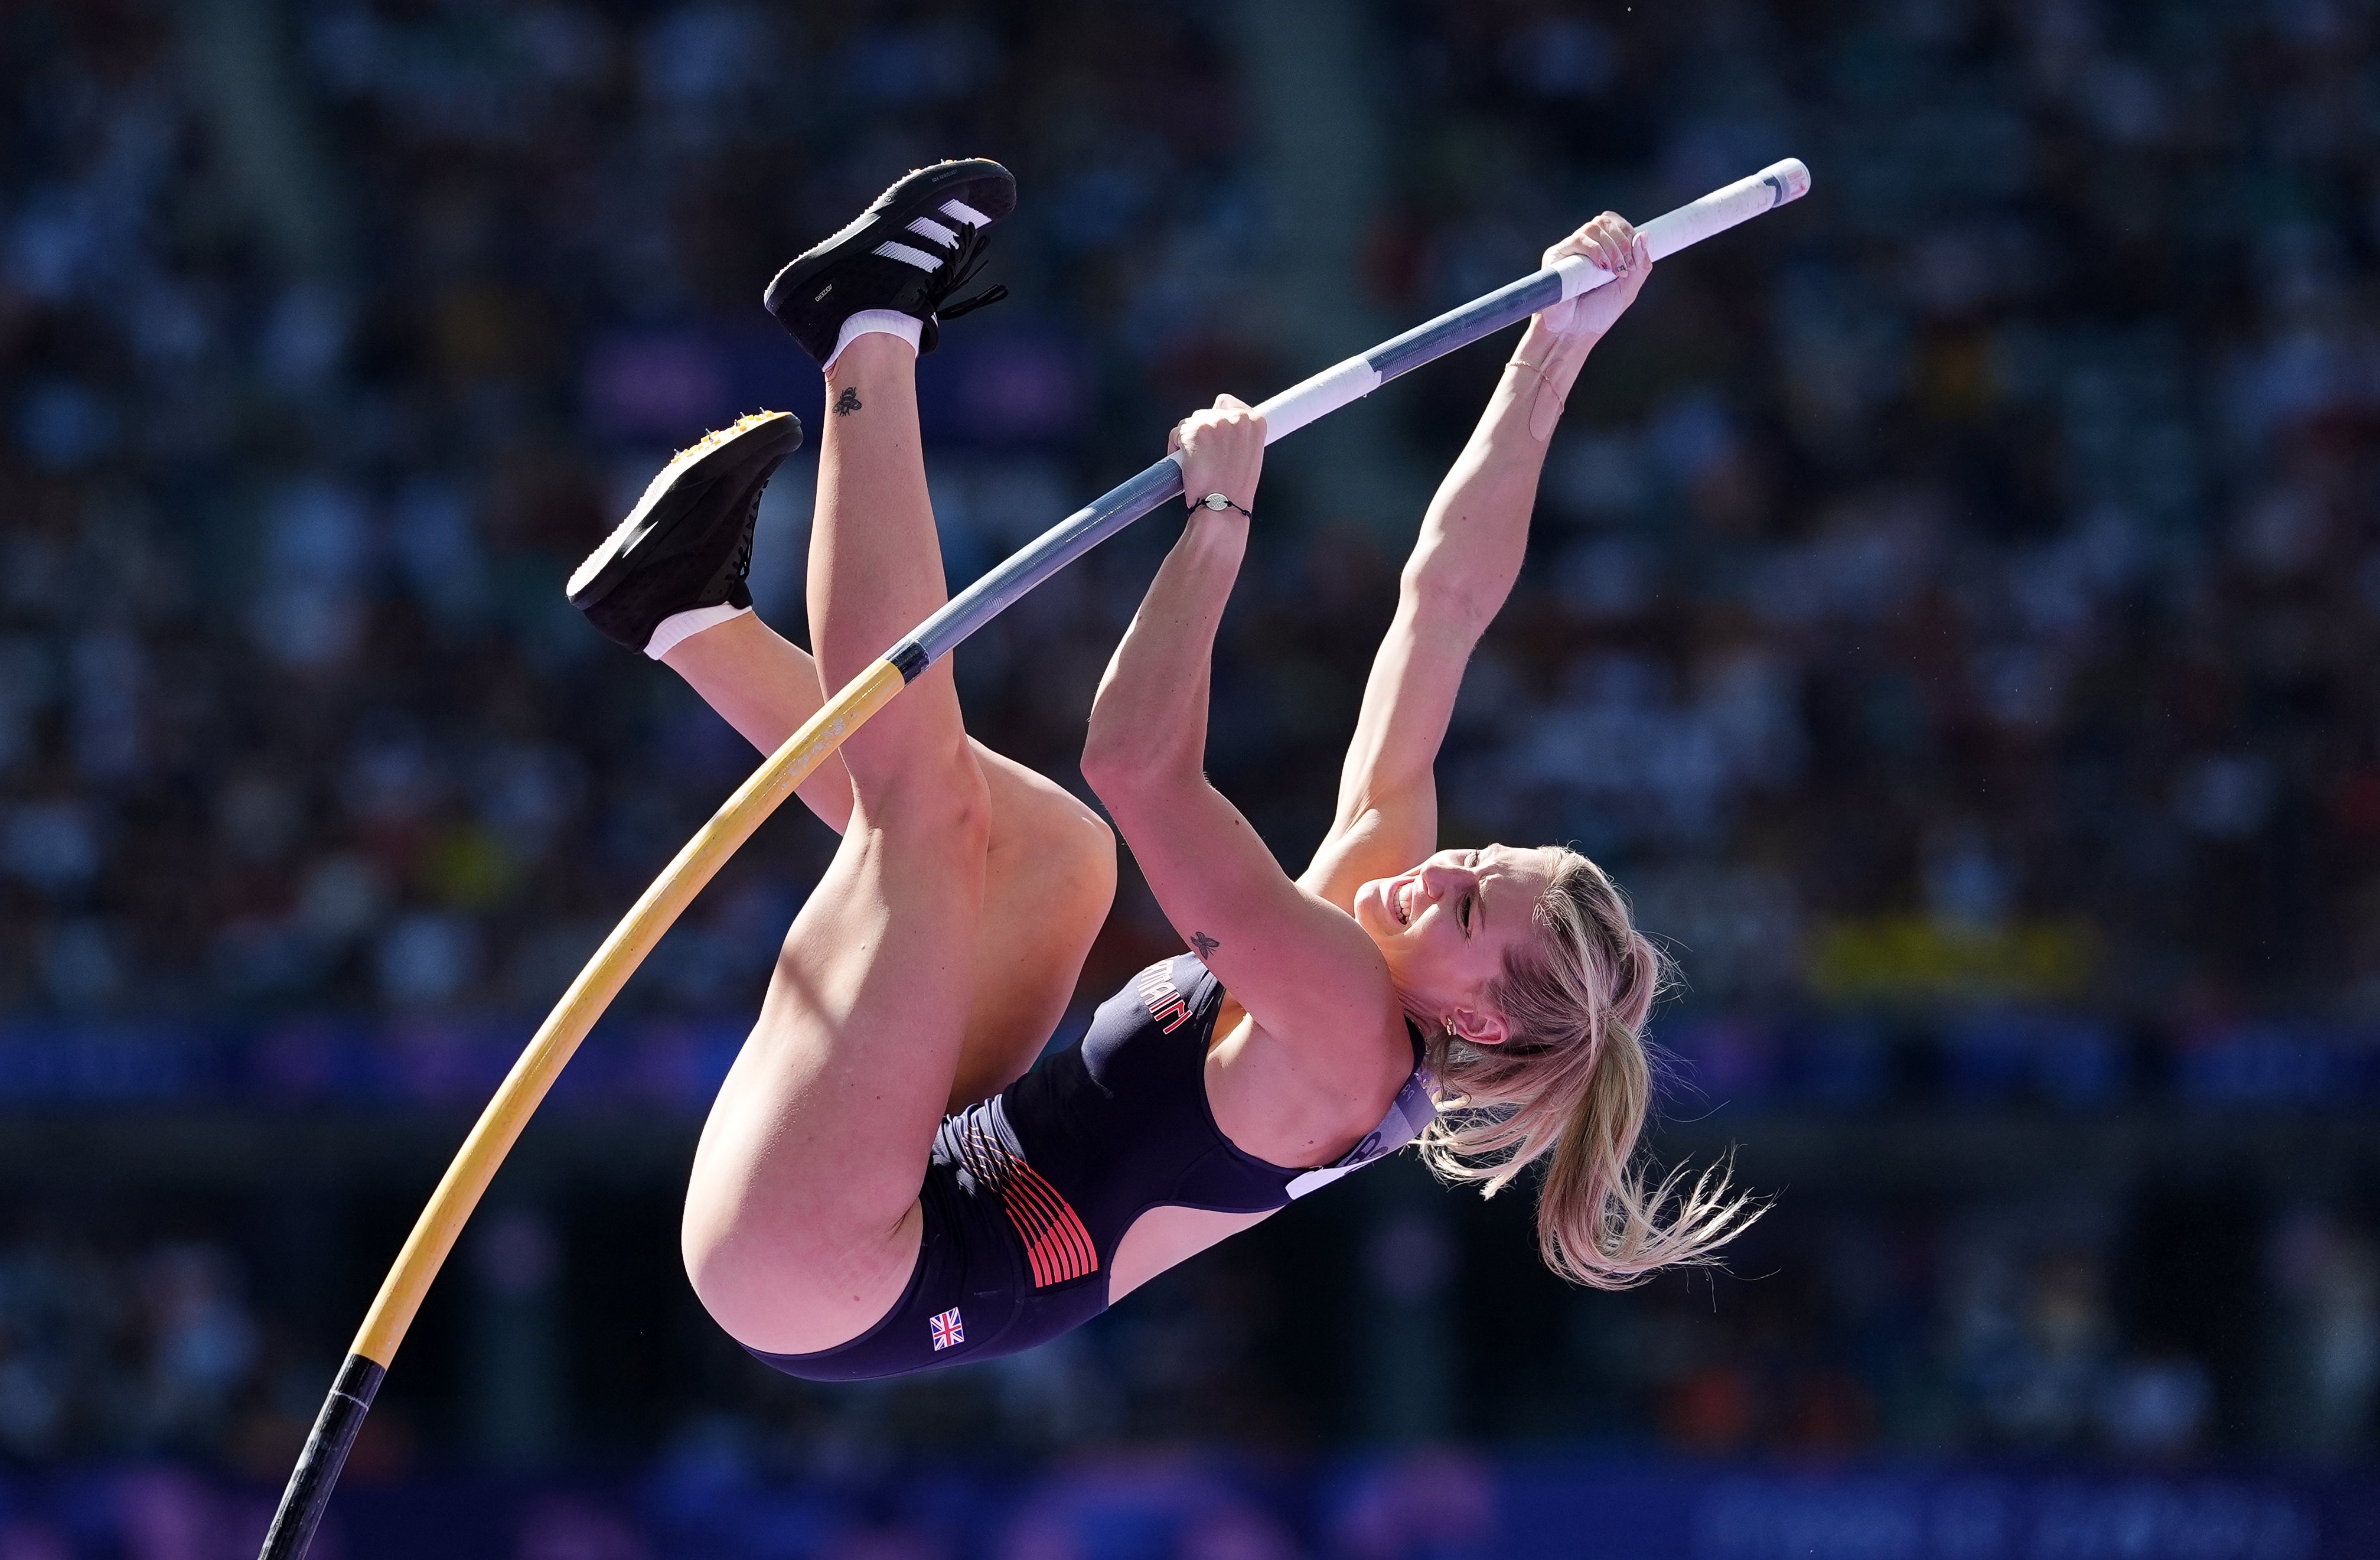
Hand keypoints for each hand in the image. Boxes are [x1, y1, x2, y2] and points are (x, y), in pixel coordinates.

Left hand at [1169, 394, 1265, 517]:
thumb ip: (1238, 435)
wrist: (1223, 507)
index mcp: (1255, 422)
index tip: (1214, 433)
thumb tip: (1221, 429)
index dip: (1217, 418)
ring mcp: (1213, 423)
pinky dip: (1175, 448)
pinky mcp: (1193, 432)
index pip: (1227, 403)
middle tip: (1206, 456)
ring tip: (1197, 464)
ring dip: (1189, 440)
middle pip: (1206, 412)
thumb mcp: (1249, 455)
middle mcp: (1235, 418)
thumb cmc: (1235, 489)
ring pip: (1190, 423)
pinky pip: (1176, 434)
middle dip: (1202, 431)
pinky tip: (1186, 465)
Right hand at [1535, 212, 1650, 340]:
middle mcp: (1585, 246)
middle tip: (1626, 267)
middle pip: (1605, 221)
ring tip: (1614, 271)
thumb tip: (1643, 235)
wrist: (1574, 333)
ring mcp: (1570, 250)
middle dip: (1622, 241)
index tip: (1634, 259)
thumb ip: (1640, 265)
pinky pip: (1578, 239)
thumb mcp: (1628, 289)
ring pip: (1593, 227)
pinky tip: (1602, 268)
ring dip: (1611, 247)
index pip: (1615, 223)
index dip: (1628, 232)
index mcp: (1601, 250)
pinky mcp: (1556, 255)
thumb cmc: (1597, 315)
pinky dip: (1596, 250)